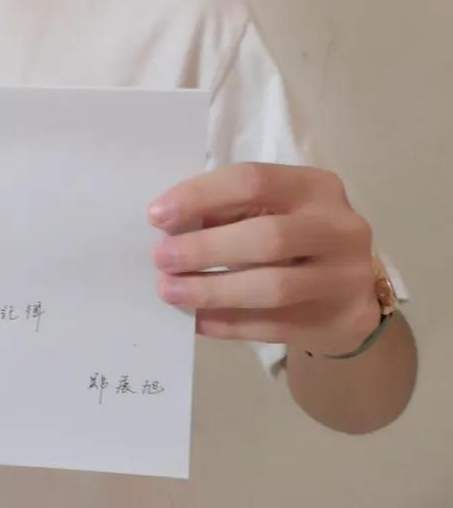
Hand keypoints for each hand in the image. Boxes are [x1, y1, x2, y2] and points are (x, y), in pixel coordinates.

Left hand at [148, 163, 380, 355]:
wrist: (351, 292)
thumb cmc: (295, 239)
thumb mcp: (271, 211)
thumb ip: (229, 212)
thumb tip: (169, 224)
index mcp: (315, 186)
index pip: (253, 181)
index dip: (200, 196)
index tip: (157, 216)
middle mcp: (339, 227)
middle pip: (267, 236)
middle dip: (205, 249)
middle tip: (161, 260)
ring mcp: (347, 277)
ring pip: (274, 287)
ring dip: (213, 290)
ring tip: (171, 291)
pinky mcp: (342, 319)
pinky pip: (276, 326)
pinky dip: (230, 323)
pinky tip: (198, 320)